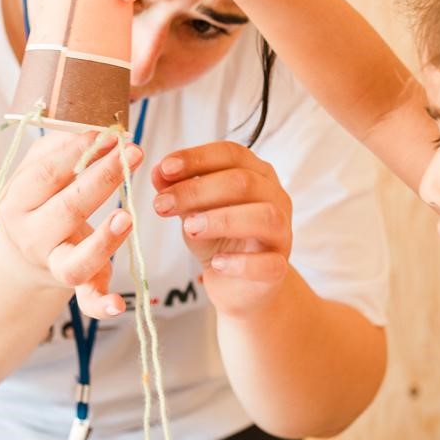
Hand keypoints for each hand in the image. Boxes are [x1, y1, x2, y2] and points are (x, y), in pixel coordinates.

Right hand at [0, 131, 141, 316]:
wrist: (23, 254)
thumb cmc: (39, 200)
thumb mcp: (38, 170)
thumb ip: (58, 148)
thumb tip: (88, 126)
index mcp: (18, 201)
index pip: (48, 174)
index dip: (79, 151)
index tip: (109, 132)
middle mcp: (32, 236)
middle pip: (67, 209)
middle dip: (101, 179)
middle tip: (132, 152)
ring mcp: (52, 264)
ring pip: (76, 261)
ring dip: (103, 240)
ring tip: (128, 215)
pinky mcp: (74, 287)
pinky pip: (87, 301)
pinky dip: (102, 306)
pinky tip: (120, 305)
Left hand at [153, 141, 292, 315]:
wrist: (238, 285)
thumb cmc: (219, 240)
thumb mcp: (193, 211)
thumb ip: (178, 191)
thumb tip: (158, 172)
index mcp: (256, 174)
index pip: (231, 154)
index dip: (197, 158)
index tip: (165, 168)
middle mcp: (275, 198)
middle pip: (244, 182)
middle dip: (197, 190)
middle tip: (162, 205)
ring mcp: (282, 233)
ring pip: (264, 216)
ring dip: (223, 220)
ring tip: (189, 229)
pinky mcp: (279, 268)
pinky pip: (269, 263)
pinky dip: (241, 263)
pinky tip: (217, 264)